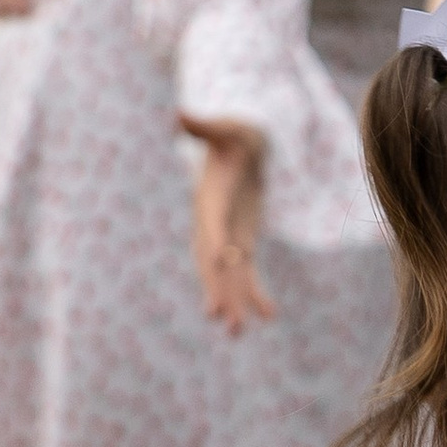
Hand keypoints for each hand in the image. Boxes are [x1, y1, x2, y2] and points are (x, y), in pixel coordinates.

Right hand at [177, 116, 273, 331]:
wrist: (239, 146)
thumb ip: (204, 126)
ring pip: (228, 275)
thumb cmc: (233, 135)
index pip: (210, 223)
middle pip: (213, 261)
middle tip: (218, 317)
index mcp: (210, 199)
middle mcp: (214, 224)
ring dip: (233, 302)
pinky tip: (268, 315)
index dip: (213, 241)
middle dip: (217, 288)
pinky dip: (256, 293)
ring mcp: (227, 236)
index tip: (217, 261)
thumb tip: (178, 114)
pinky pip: (247, 273)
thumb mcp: (225, 128)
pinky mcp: (241, 241)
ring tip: (235, 332)